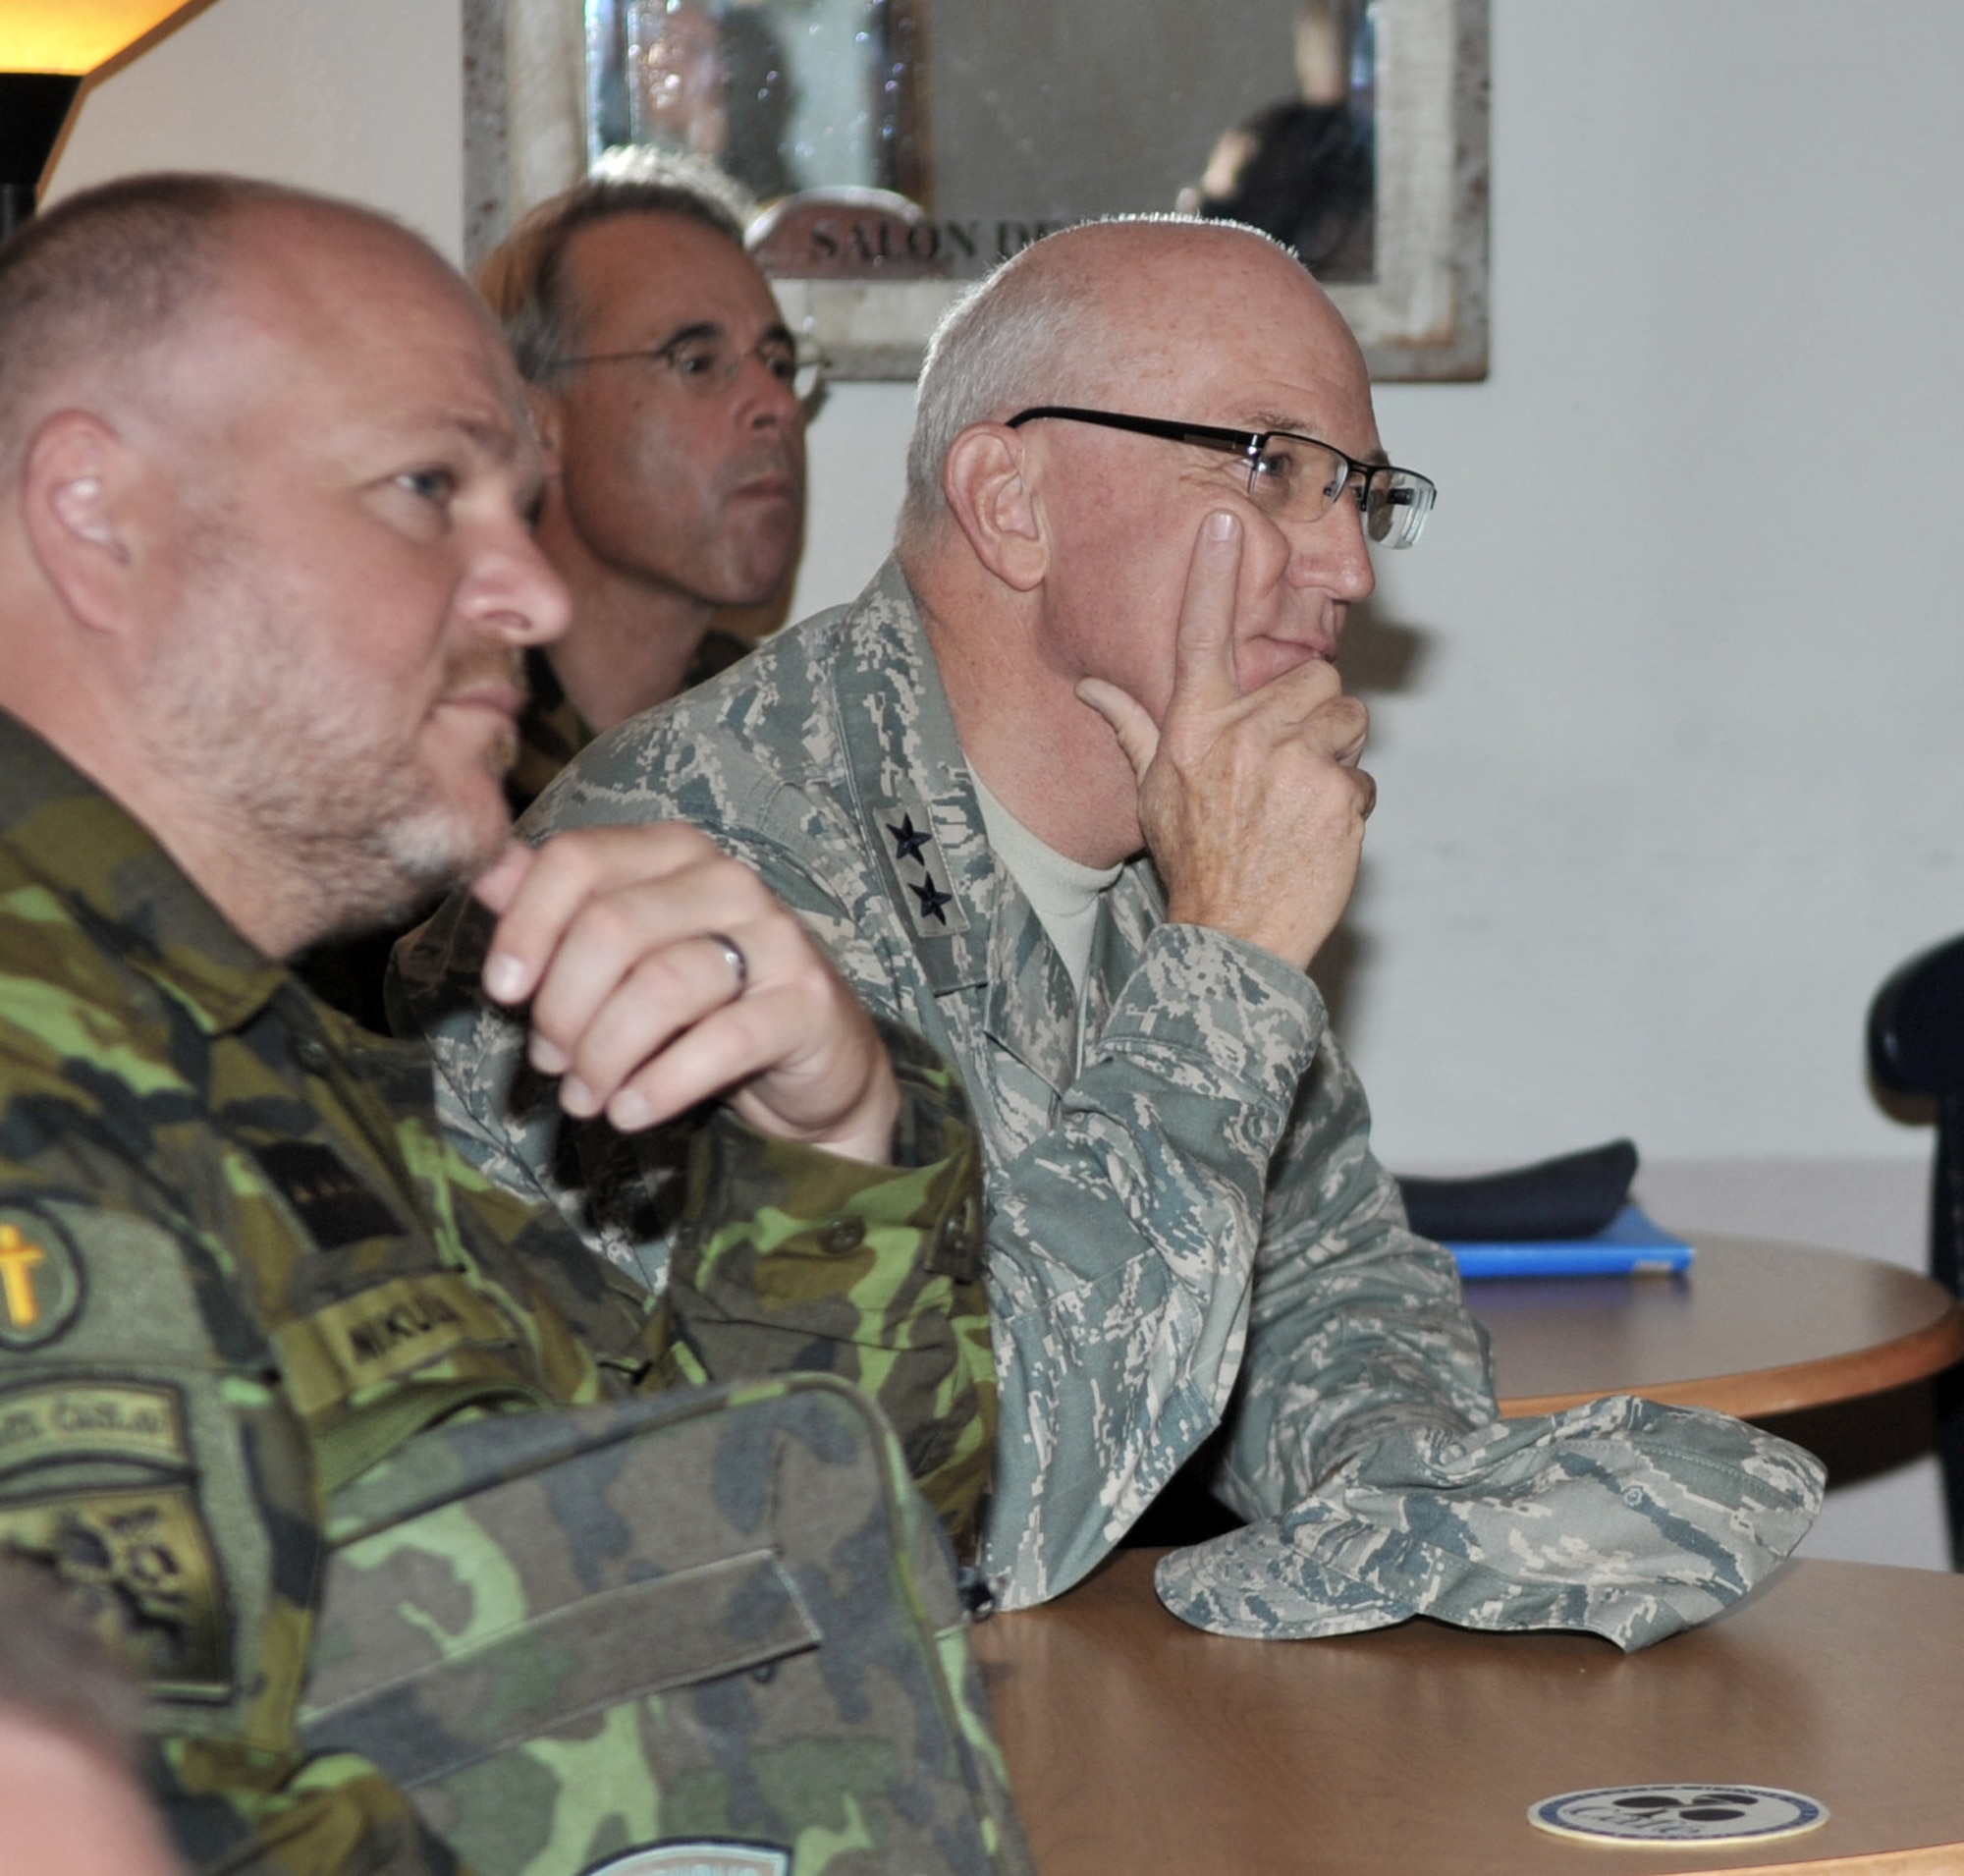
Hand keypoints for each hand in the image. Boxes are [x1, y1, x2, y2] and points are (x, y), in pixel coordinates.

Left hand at [470, 827, 899, 1162]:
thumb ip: (559, 908)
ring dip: (604, 1056)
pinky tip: (630, 1112)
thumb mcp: (628, 954)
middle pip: (611, 927)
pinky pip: (721, 1041)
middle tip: (551, 1063)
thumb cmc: (704, 1005)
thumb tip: (483, 869)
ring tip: (586, 1099)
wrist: (814, 1063)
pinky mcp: (806, 1002)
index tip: (503, 991)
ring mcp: (776, 938)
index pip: (579, 860)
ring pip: (661, 985)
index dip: (526, 926)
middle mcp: (729, 880)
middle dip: (563, 1008)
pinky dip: (661, 1085)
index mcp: (674, 852)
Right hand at [1075, 509, 1374, 970]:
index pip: (1200, 636)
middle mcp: (1240, 736)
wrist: (1232, 937)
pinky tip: (1317, 837)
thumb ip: (1131, 727)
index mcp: (1193, 728)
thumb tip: (1090, 685)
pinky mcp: (1337, 794)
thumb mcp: (1151, 791)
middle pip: (1315, 676)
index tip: (1224, 523)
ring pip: (1349, 719)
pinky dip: (1349, 807)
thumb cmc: (1193, 861)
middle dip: (1314, 716)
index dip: (1212, 576)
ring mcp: (1291, 763)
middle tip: (1288, 769)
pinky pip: (1364, 777)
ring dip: (1338, 757)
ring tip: (1302, 803)